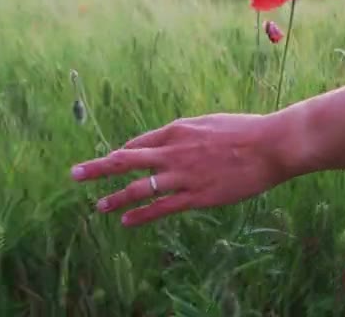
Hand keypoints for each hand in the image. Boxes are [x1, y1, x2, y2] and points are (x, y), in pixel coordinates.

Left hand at [70, 113, 292, 226]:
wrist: (270, 145)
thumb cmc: (246, 131)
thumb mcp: (211, 122)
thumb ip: (188, 131)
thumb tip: (174, 137)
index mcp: (178, 130)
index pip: (140, 142)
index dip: (124, 152)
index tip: (113, 159)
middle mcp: (173, 152)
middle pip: (126, 160)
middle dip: (98, 167)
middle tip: (74, 174)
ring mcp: (183, 175)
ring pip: (138, 188)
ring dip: (115, 197)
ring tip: (98, 207)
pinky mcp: (196, 196)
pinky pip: (161, 207)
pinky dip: (141, 215)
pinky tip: (126, 221)